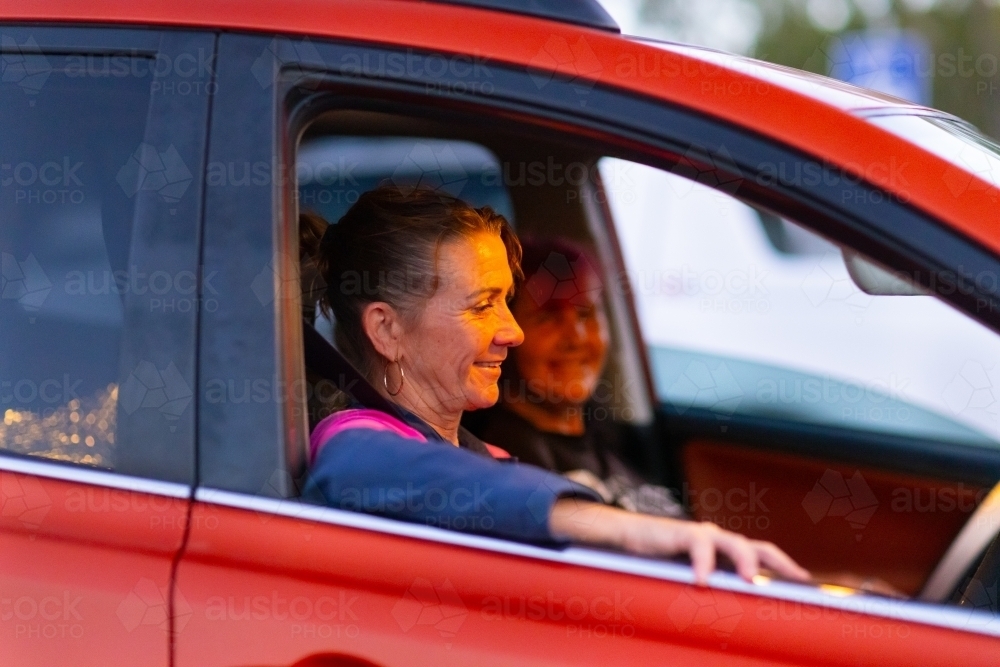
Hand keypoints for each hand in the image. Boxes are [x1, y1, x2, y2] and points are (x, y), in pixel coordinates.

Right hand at [550, 498, 810, 584]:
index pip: (765, 556)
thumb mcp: (691, 580)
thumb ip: (712, 594)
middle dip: (780, 563)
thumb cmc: (660, 563)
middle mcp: (721, 541)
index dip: (787, 569)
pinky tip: (701, 580)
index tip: (811, 587)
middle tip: (797, 582)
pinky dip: (702, 564)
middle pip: (759, 546)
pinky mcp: (682, 533)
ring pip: (733, 542)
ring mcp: (703, 535)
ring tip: (749, 579)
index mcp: (727, 553)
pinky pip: (698, 545)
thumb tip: (734, 625)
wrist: (627, 540)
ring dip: (744, 561)